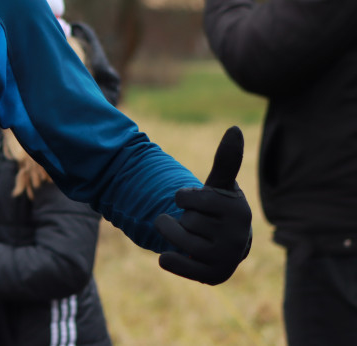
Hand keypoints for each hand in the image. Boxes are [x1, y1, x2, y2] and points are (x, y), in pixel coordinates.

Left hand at [155, 126, 252, 284]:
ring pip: (177, 239)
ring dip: (171, 234)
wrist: (224, 245)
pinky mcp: (213, 276)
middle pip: (183, 219)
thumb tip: (234, 128)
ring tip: (183, 233)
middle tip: (196, 223)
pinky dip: (167, 258)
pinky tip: (171, 254)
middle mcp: (237, 236)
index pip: (184, 197)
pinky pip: (175, 263)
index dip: (182, 197)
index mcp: (237, 209)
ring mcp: (226, 258)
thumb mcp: (219, 185)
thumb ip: (224, 160)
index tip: (193, 201)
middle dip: (181, 219)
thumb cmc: (218, 208)